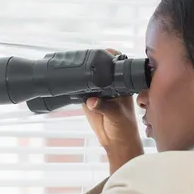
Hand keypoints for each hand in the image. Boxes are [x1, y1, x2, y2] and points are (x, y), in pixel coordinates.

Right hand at [83, 48, 142, 173]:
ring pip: (88, 79)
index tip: (102, 51)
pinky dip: (74, 88)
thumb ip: (104, 107)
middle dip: (92, 64)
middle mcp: (110, 86)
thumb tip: (91, 101)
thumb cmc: (124, 127)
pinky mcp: (86, 101)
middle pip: (100, 69)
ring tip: (74, 69)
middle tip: (83, 60)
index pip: (116, 66)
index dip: (110, 56)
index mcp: (122, 85)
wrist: (115, 142)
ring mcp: (97, 92)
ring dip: (82, 75)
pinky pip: (79, 91)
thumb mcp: (117, 115)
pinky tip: (69, 83)